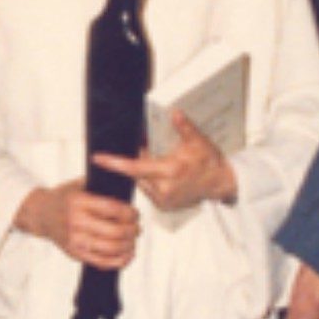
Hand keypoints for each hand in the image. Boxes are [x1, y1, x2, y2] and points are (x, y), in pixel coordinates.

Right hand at [17, 180, 139, 269]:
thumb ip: (102, 187)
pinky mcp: (75, 253)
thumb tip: (131, 191)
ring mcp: (74, 239)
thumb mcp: (81, 185)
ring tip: (132, 240)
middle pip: (116, 231)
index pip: (113, 209)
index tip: (134, 213)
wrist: (41, 214)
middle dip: (133, 230)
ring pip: (112, 248)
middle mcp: (75, 221)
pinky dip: (120, 261)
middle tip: (136, 228)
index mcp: (78, 201)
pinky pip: (102, 262)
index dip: (130, 213)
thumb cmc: (66, 198)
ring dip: (129, 245)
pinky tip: (128, 254)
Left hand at [92, 110, 236, 212]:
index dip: (114, 163)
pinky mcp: (164, 206)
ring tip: (153, 163)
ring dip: (141, 173)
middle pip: (135, 174)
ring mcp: (163, 199)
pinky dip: (148, 181)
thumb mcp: (198, 141)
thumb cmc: (209, 162)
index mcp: (170, 171)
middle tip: (138, 152)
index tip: (97, 158)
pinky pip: (147, 191)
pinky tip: (155, 174)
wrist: (221, 184)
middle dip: (132, 162)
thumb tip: (174, 112)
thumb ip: (184, 127)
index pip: (134, 167)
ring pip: (140, 182)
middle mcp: (164, 188)